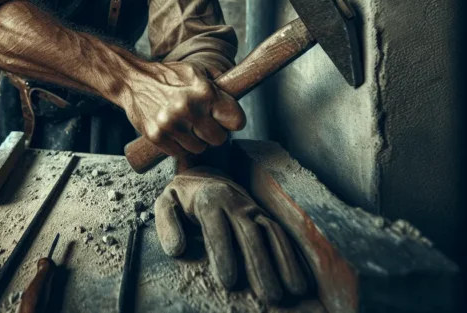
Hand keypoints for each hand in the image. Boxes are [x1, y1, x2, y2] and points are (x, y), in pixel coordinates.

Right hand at [119, 61, 244, 156]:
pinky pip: (179, 153)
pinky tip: (174, 132)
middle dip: (213, 132)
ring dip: (195, 141)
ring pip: (199, 149)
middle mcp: (188, 108)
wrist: (132, 81)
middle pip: (219, 139)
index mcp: (204, 91)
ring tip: (186, 126)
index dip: (231, 121)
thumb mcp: (196, 71)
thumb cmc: (168, 77)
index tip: (224, 119)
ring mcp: (171, 124)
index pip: (236, 121)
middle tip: (202, 123)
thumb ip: (218, 83)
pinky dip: (179, 146)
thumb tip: (240, 89)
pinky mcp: (157, 137)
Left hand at [155, 167, 308, 302]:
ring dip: (284, 261)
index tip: (228, 282)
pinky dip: (292, 253)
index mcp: (208, 199)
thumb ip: (167, 224)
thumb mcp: (165, 202)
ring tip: (294, 289)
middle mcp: (235, 202)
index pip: (217, 228)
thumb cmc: (182, 194)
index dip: (224, 254)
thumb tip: (176, 250)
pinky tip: (301, 275)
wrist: (204, 170)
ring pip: (271, 233)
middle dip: (260, 265)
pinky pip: (280, 233)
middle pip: (250, 233)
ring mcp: (252, 208)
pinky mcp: (263, 214)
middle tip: (269, 295)